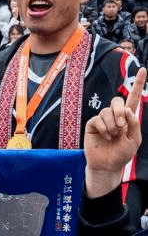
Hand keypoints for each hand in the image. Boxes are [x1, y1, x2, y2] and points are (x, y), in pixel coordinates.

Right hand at [84, 67, 144, 197]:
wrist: (107, 165)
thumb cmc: (122, 154)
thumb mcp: (134, 140)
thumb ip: (134, 124)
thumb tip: (127, 110)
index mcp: (128, 117)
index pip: (133, 97)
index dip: (138, 83)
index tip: (143, 69)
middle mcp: (115, 115)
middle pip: (117, 101)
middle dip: (120, 112)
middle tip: (122, 127)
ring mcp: (103, 119)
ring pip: (108, 111)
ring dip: (113, 125)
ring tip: (113, 135)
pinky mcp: (93, 124)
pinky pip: (99, 119)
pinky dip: (104, 129)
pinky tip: (105, 137)